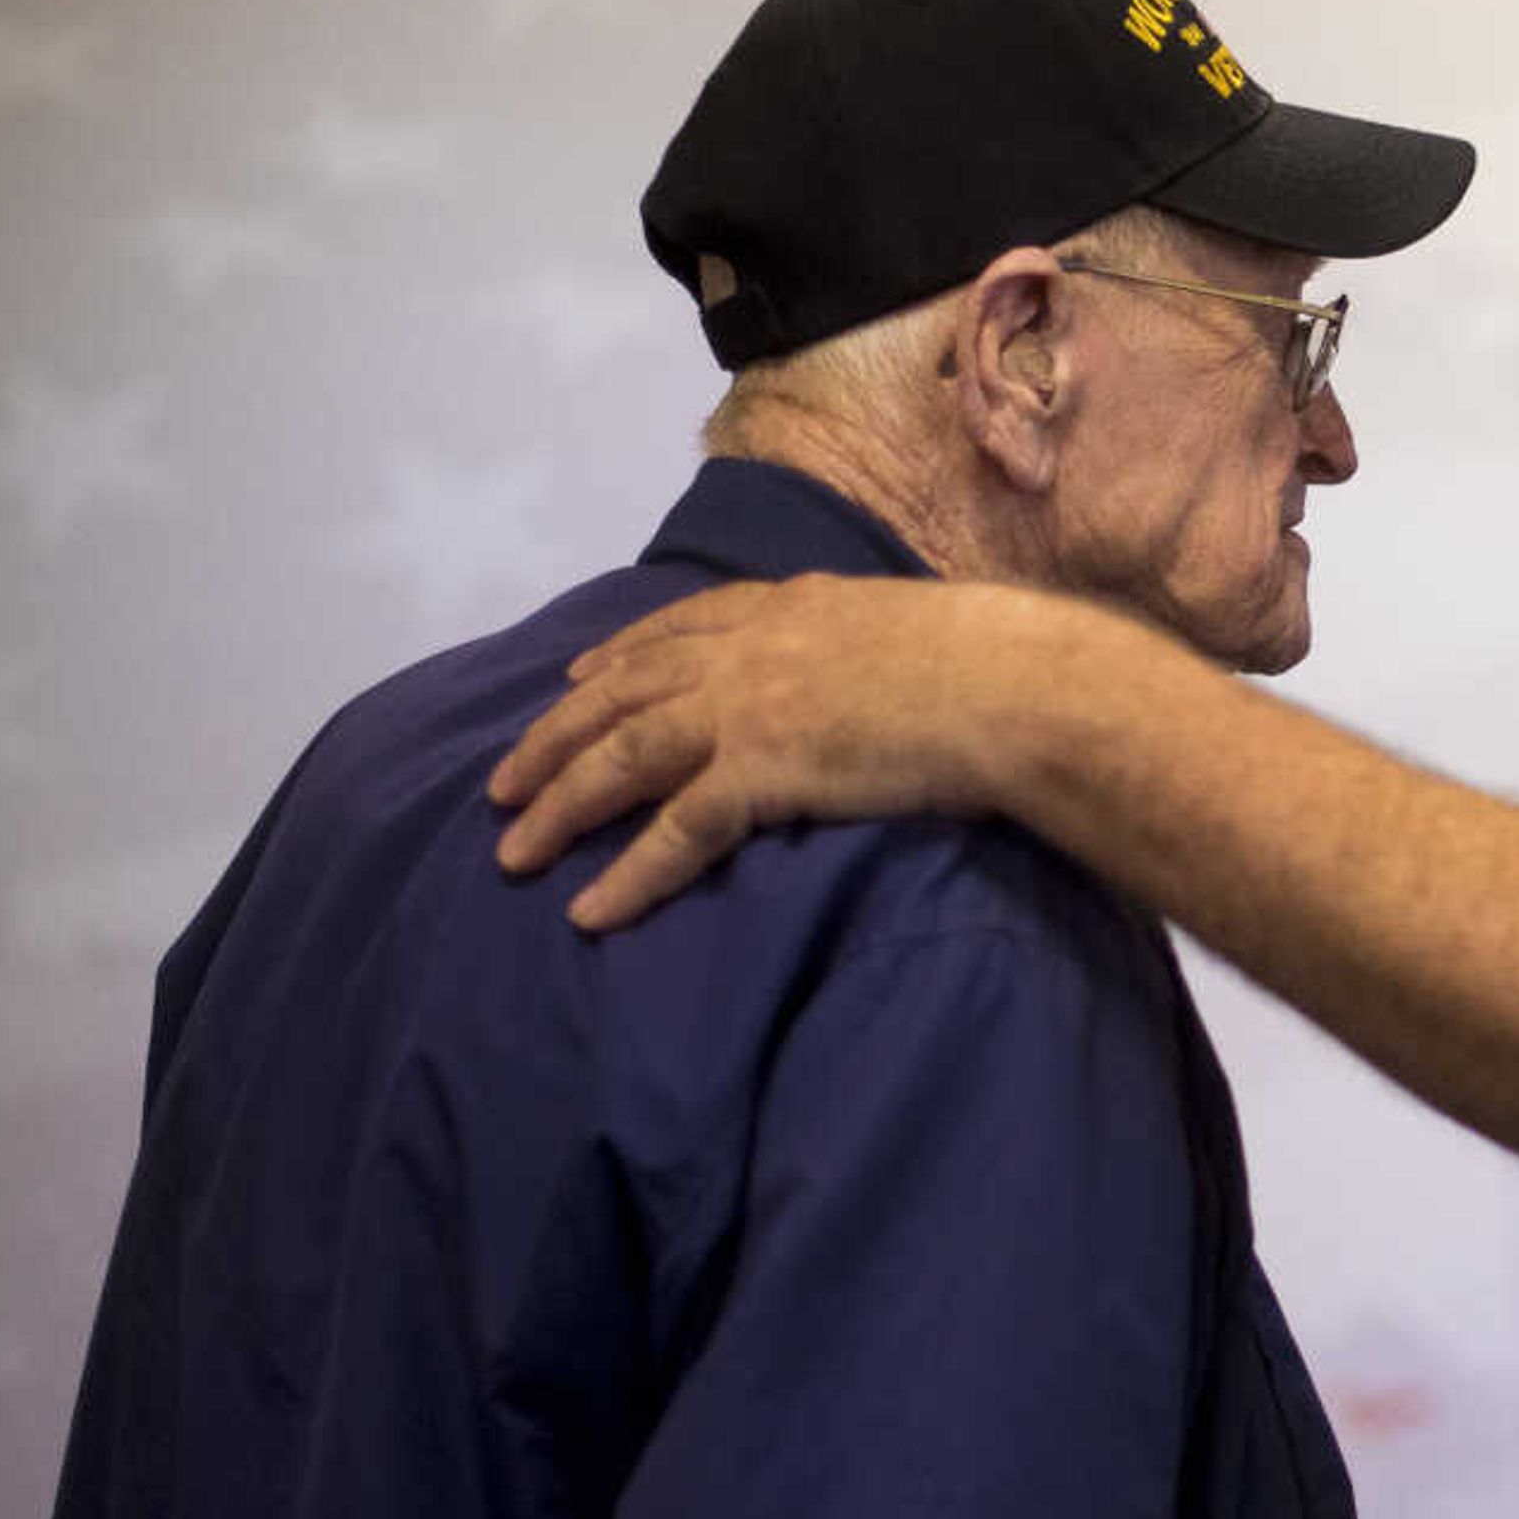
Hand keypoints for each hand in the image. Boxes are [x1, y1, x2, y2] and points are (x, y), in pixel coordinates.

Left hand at [490, 573, 1085, 930]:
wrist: (1013, 686)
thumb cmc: (994, 663)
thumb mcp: (910, 626)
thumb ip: (864, 643)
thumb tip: (878, 667)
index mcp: (786, 608)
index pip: (675, 629)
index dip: (615, 658)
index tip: (574, 679)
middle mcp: (748, 651)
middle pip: (620, 694)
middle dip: (553, 739)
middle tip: (504, 782)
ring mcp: (747, 709)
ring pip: (621, 758)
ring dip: (559, 807)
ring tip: (513, 852)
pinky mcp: (762, 771)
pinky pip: (675, 832)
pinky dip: (627, 874)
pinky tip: (590, 910)